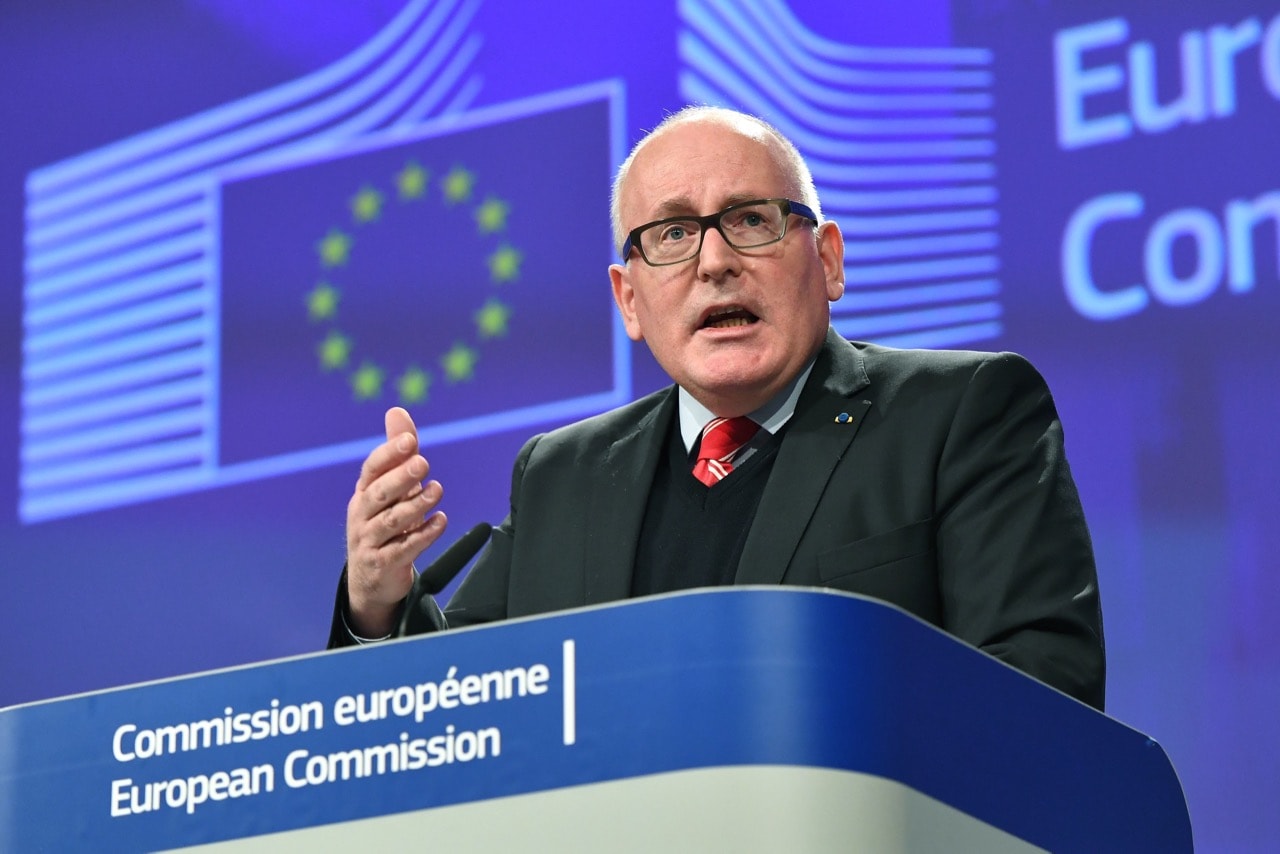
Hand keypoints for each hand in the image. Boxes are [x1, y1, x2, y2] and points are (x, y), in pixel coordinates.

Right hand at [345, 407, 446, 636]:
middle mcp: (362, 515)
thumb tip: (397, 410)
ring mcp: (369, 541)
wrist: (371, 580)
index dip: (389, 454)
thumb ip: (397, 452)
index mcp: (363, 493)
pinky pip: (403, 549)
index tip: (410, 440)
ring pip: (390, 522)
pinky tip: (441, 521)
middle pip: (378, 494)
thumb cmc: (383, 524)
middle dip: (400, 477)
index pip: (371, 469)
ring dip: (415, 505)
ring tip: (437, 490)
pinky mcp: (383, 564)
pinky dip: (423, 535)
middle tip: (423, 462)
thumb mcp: (390, 489)